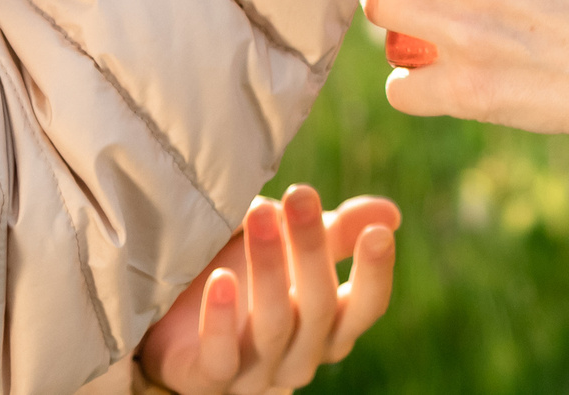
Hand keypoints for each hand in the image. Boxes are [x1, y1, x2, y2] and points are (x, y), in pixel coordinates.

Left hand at [137, 186, 398, 394]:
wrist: (177, 319)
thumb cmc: (248, 280)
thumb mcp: (293, 252)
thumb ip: (338, 233)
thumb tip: (391, 214)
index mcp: (329, 327)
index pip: (366, 308)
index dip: (375, 275)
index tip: (378, 233)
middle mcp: (300, 356)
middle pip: (318, 308)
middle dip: (310, 248)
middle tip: (300, 193)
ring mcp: (256, 374)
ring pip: (272, 327)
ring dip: (268, 268)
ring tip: (260, 211)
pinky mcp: (208, 381)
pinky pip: (220, 358)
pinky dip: (221, 320)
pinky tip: (219, 278)